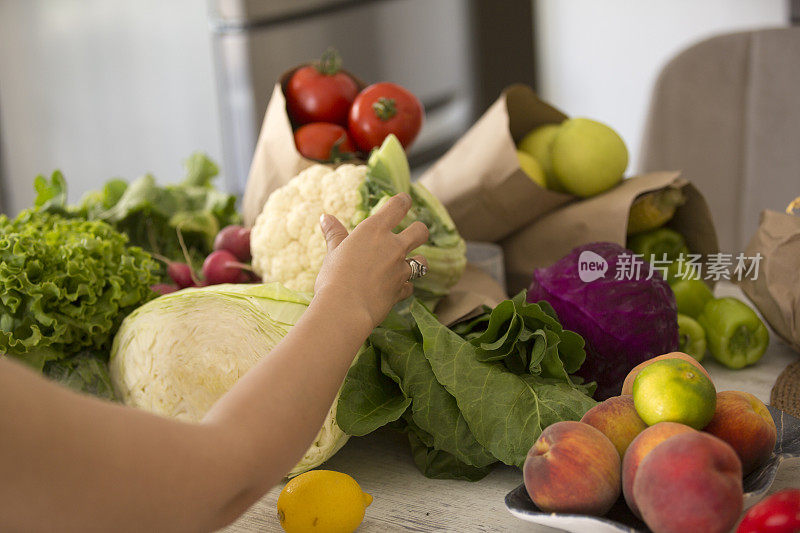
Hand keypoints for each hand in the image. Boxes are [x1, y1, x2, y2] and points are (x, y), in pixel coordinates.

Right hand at [314, 193, 428, 327]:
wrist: (345, 309)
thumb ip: (334, 234)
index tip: (404, 201)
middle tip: (413, 235)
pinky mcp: (402, 289)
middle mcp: (393, 246)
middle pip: (421, 231)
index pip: (398, 205)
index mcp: (374, 230)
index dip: (403, 201)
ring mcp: (401, 268)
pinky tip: (395, 289)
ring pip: (423, 261)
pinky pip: (410, 286)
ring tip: (409, 264)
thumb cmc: (334, 277)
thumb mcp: (333, 252)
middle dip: (420, 231)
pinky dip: (404, 287)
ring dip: (418, 262)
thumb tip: (325, 217)